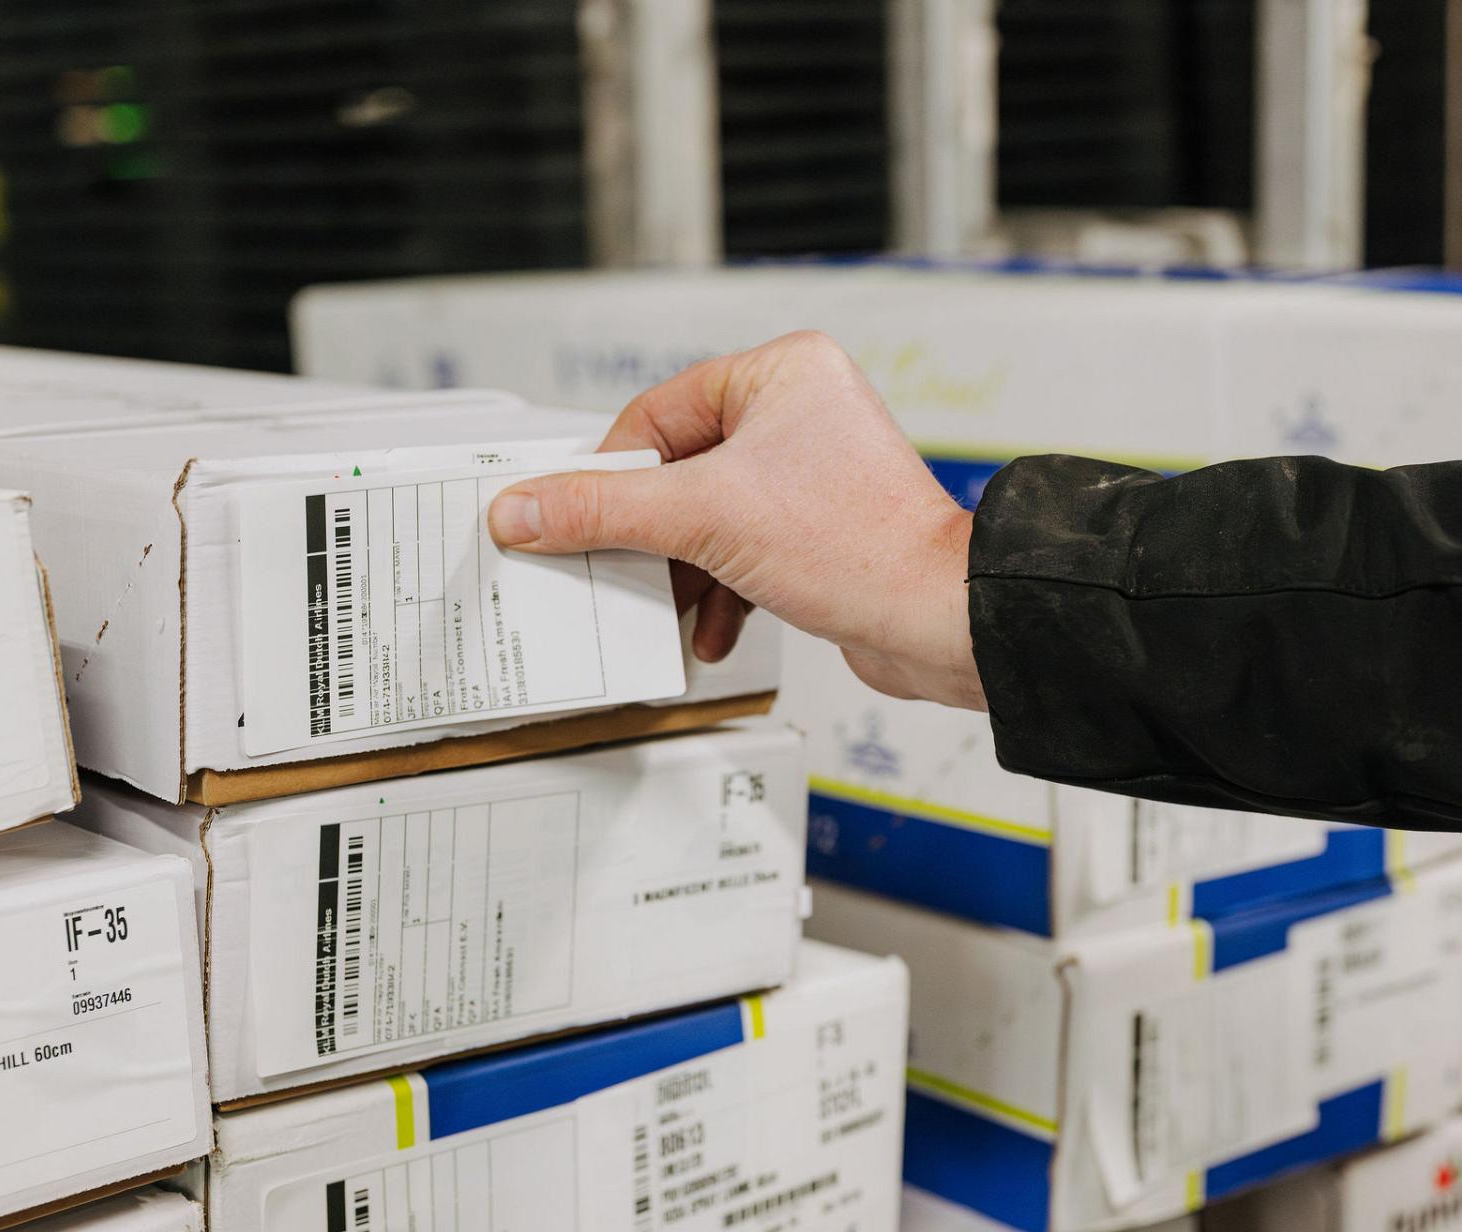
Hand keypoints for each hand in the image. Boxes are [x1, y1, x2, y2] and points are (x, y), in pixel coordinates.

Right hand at [486, 331, 985, 709]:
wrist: (936, 621)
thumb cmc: (858, 546)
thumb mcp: (701, 520)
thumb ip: (603, 513)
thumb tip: (525, 508)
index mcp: (781, 372)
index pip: (657, 412)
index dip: (609, 472)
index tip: (565, 514)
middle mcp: (801, 412)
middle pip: (678, 469)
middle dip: (648, 533)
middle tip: (610, 563)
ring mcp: (813, 473)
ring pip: (708, 517)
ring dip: (682, 572)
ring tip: (663, 606)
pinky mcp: (820, 529)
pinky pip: (743, 550)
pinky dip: (719, 591)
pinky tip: (710, 629)